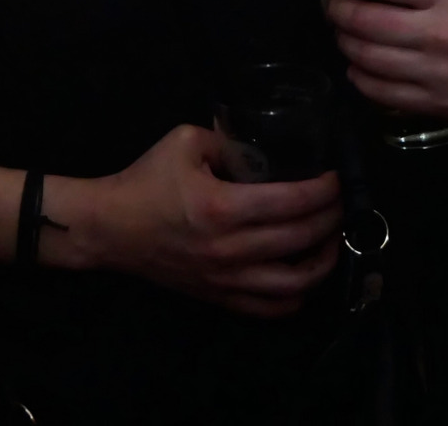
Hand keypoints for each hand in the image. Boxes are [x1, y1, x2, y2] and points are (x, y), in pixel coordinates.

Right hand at [46, 124, 339, 317]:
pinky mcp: (220, 297)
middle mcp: (230, 249)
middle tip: (337, 202)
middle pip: (302, 239)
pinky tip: (302, 273)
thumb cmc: (146, 181)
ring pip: (295, 284)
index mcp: (223, 207)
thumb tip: (262, 141)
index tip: (333, 178)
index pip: (294, 202)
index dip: (324, 190)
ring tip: (329, 239)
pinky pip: (271, 309)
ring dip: (323, 260)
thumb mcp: (186, 141)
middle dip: (332, 218)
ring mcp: (226, 279)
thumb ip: (229, 138)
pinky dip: (297, 295)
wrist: (109, 228)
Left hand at [323, 0, 447, 125]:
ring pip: (364, 58)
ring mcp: (432, 74)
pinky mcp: (433, 104)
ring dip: (344, 42)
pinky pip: (379, 92)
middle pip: (363, 21)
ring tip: (344, 31)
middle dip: (339, 8)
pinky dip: (360, 77)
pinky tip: (360, 66)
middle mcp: (436, 34)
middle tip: (336, 1)